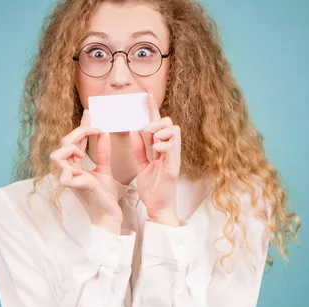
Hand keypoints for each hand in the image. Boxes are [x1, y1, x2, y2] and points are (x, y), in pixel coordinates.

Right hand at [49, 110, 122, 233]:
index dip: (81, 126)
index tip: (90, 113)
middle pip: (64, 143)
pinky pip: (64, 175)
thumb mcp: (105, 168)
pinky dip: (72, 168)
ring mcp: (70, 178)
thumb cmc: (105, 194)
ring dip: (71, 147)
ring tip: (86, 150)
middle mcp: (69, 170)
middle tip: (97, 128)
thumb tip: (102, 132)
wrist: (110, 213)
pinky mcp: (75, 187)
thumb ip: (102, 151)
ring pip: (56, 155)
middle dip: (79, 131)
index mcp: (75, 165)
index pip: (74, 140)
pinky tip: (84, 166)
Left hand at [130, 94, 181, 226]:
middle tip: (146, 131)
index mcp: (161, 150)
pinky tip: (157, 149)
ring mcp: (173, 158)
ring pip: (173, 130)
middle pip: (168, 123)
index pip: (157, 125)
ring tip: (153, 142)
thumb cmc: (153, 189)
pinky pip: (173, 147)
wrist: (158, 209)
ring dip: (160, 132)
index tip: (146, 95)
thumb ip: (139, 149)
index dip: (152, 109)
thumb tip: (133, 131)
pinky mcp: (174, 166)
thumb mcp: (141, 166)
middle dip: (156, 122)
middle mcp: (169, 151)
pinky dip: (164, 144)